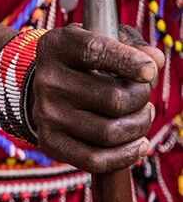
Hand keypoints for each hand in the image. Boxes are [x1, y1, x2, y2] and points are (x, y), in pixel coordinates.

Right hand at [31, 24, 164, 172]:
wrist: (46, 89)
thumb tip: (156, 62)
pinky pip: (95, 160)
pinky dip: (126, 155)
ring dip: (139, 126)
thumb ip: (133, 45)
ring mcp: (45, 115)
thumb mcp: (104, 41)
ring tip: (141, 116)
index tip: (150, 71)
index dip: (129, 62)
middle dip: (141, 98)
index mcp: (57, 47)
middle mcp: (47, 81)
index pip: (94, 51)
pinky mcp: (49, 142)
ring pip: (110, 132)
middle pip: (114, 99)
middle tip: (142, 95)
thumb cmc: (85, 62)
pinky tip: (138, 144)